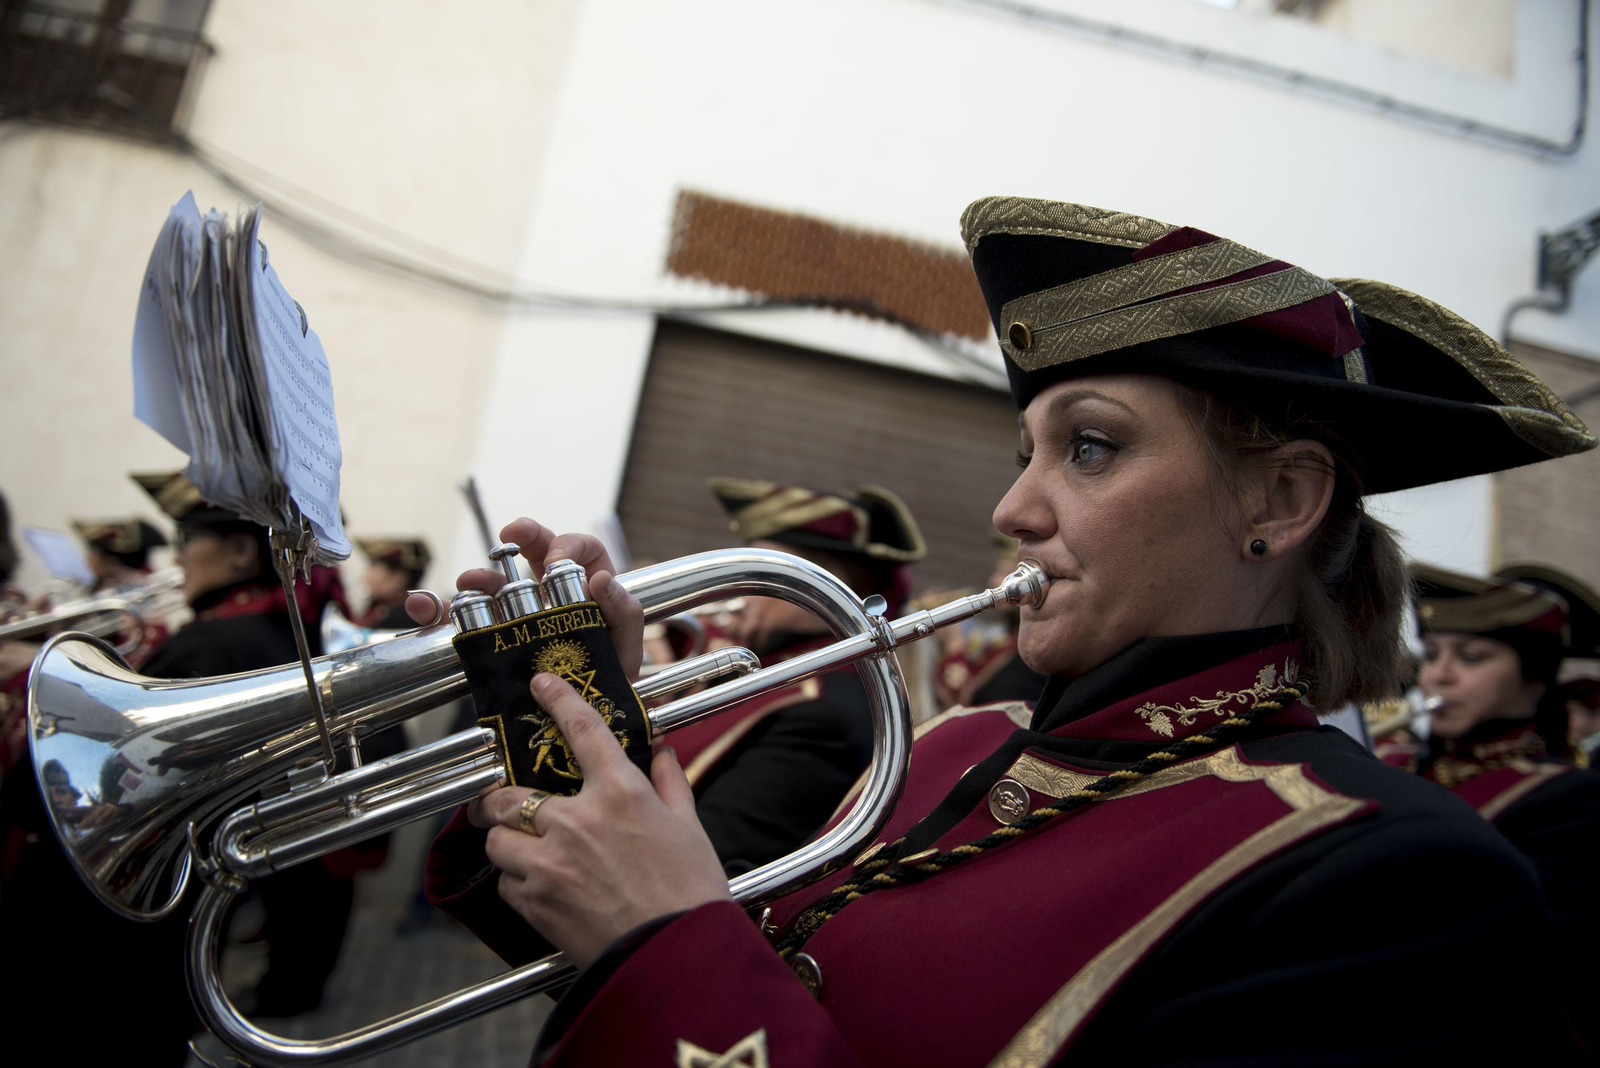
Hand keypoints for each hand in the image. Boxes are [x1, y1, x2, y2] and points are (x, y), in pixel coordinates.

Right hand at [405, 518, 643, 676]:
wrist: (584, 715)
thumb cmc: (609, 674)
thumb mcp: (623, 645)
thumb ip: (622, 612)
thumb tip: (601, 579)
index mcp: (586, 586)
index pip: (581, 549)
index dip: (569, 546)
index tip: (557, 561)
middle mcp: (551, 592)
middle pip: (534, 551)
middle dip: (521, 536)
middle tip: (509, 536)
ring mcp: (519, 613)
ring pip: (495, 583)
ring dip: (478, 577)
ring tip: (466, 582)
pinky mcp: (492, 637)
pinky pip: (460, 619)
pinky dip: (436, 611)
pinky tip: (420, 607)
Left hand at [474, 673, 730, 968]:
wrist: (675, 955)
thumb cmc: (690, 891)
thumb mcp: (689, 825)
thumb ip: (669, 782)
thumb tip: (660, 751)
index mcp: (619, 793)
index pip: (582, 730)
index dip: (558, 699)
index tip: (541, 684)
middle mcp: (576, 821)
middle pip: (509, 794)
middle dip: (497, 797)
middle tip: (499, 800)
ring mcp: (549, 863)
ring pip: (498, 839)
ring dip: (506, 841)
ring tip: (522, 848)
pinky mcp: (535, 903)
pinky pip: (506, 883)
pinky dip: (516, 881)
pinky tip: (539, 886)